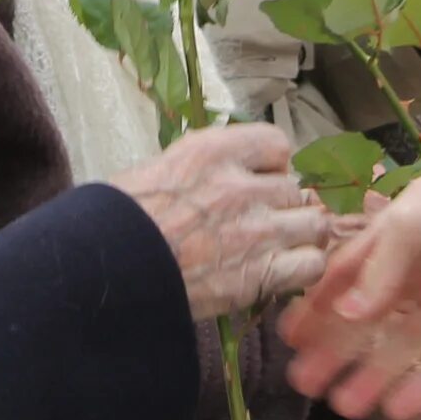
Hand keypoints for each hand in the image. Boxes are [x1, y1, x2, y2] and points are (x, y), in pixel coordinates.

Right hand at [107, 122, 336, 320]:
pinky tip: (284, 273)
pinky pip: (311, 264)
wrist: (106, 271)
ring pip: (313, 224)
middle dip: (285, 205)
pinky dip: (303, 268)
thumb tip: (230, 173)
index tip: (262, 178)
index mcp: (213, 151)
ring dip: (301, 235)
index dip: (273, 165)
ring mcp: (256, 231)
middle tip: (268, 221)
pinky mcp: (260, 275)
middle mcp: (241, 186)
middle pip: (296, 188)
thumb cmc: (119, 221)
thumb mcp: (160, 170)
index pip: (277, 144)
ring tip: (284, 247)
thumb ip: (204, 167)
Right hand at [281, 145, 420, 419]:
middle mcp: (413, 278)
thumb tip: (345, 315)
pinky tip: (396, 410)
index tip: (289, 339)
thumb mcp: (412, 220)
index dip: (315, 308)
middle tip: (304, 384)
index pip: (342, 281)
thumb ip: (378, 268)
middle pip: (366, 323)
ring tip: (342, 407)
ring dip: (372, 377)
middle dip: (334, 352)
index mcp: (389, 243)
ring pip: (401, 350)